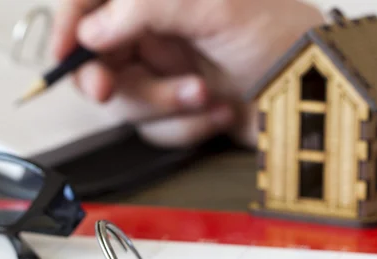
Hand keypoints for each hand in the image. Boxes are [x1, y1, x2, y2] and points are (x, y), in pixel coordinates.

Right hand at [51, 0, 324, 147]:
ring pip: (129, 100)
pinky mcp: (182, 106)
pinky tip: (217, 111)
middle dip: (115, 80)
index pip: (97, 1)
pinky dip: (187, 125)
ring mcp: (170, 71)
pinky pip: (159, 127)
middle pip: (103, 60)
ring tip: (203, 94)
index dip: (70, 25)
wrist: (312, 97)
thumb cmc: (283, 40)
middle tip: (112, 91)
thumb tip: (92, 28)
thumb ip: (145, 7)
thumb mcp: (215, 8)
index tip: (63, 53)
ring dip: (164, 105)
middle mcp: (163, 31)